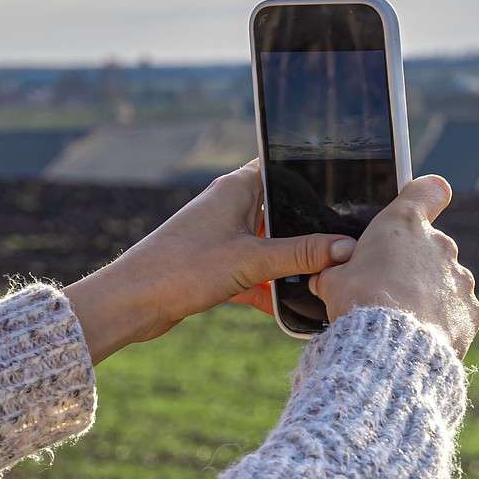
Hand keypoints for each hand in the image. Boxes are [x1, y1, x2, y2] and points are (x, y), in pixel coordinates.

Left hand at [64, 161, 356, 362]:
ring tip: (325, 280)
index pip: (283, 168)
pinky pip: (251, 275)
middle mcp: (228, 207)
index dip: (314, 176)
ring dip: (288, 265)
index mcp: (237, 189)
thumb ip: (300, 254)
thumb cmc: (182, 269)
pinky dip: (268, 290)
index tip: (348, 192)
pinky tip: (292, 311)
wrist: (130, 303)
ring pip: (267, 246)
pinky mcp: (213, 267)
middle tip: (347, 245)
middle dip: (308, 230)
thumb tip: (346, 248)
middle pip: (280, 211)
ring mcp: (220, 238)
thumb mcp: (251, 260)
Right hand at [309, 176, 478, 358]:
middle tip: (384, 288)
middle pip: (429, 244)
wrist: (390, 348)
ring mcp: (459, 278)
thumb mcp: (332, 281)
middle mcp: (439, 244)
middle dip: (411, 263)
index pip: (429, 190)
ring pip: (443, 279)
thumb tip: (326, 276)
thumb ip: (336, 271)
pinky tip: (417, 333)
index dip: (424, 196)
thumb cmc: (358, 304)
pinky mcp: (469, 311)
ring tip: (400, 317)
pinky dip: (439, 319)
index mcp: (404, 225)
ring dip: (426, 292)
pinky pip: (454, 309)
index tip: (416, 209)